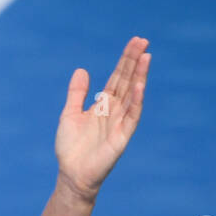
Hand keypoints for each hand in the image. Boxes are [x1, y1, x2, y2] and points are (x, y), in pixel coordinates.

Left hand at [54, 36, 150, 201]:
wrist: (71, 175)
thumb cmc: (70, 148)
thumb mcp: (69, 114)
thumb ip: (76, 93)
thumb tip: (81, 70)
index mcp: (104, 104)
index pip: (118, 77)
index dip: (126, 60)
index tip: (136, 41)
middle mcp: (115, 111)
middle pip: (128, 81)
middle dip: (135, 61)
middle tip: (144, 41)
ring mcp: (120, 123)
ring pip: (133, 94)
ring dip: (140, 76)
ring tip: (146, 56)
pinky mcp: (122, 137)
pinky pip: (132, 116)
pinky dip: (136, 101)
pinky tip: (140, 85)